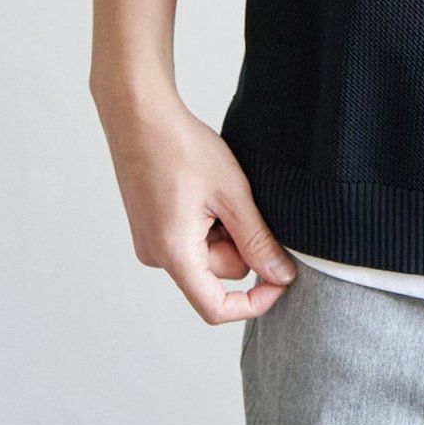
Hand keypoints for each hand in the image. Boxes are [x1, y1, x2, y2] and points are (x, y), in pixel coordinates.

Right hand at [93, 85, 297, 323]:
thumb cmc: (182, 148)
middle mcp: (156, 257)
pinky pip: (191, 241)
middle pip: (216, 274)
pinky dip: (208, 222)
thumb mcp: (232, 193)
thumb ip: (257, 239)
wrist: (141, 116)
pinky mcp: (150, 229)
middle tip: (240, 198)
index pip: (216, 308)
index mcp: (174, 254)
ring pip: (207, 255)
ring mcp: (151, 243)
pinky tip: (205, 189)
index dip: (255, 302)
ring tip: (218, 189)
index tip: (282, 279)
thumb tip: (281, 276)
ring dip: (224, 230)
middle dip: (239, 243)